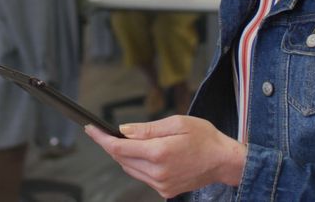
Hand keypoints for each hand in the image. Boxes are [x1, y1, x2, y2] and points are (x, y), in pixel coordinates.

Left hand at [84, 115, 246, 197]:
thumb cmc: (205, 137)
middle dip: (112, 145)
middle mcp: (158, 172)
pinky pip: (142, 176)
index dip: (101, 138)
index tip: (91, 129)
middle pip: (121, 159)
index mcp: (159, 152)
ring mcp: (161, 184)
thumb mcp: (177, 123)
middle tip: (107, 132)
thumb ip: (148, 128)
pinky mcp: (165, 191)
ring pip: (130, 168)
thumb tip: (124, 130)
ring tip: (131, 141)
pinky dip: (138, 164)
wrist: (223, 161)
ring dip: (125, 155)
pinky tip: (146, 154)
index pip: (119, 148)